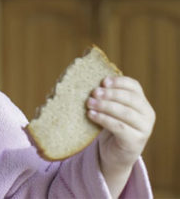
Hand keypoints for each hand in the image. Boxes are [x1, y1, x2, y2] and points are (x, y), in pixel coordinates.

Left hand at [87, 76, 154, 193]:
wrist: (115, 155)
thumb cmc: (110, 127)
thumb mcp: (112, 111)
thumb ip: (107, 98)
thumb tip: (89, 83)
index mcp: (142, 103)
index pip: (134, 86)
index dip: (119, 82)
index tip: (103, 81)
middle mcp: (148, 114)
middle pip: (130, 98)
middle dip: (110, 94)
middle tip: (93, 92)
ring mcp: (144, 129)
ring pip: (125, 112)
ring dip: (105, 106)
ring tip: (89, 103)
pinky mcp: (135, 141)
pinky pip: (119, 127)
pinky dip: (104, 119)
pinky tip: (91, 115)